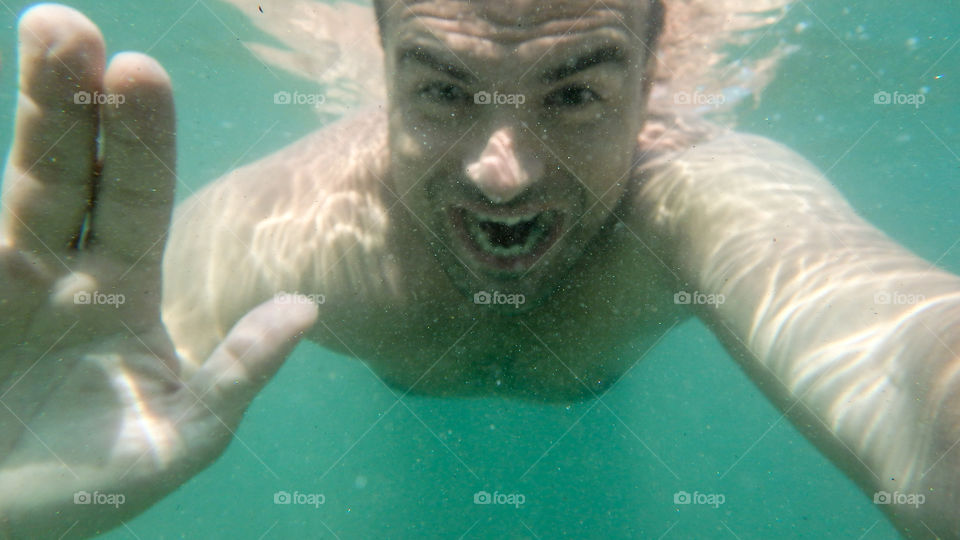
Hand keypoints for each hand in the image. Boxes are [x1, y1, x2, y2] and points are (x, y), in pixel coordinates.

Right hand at [0, 5, 315, 537]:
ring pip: (23, 180)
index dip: (141, 139)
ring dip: (34, 110)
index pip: (138, 198)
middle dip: (74, 102)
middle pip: (73, 170)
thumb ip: (238, 373)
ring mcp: (4, 276)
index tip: (142, 73)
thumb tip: (308, 308)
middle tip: (74, 30)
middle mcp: (64, 269)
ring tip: (48, 32)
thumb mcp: (179, 438)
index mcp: (123, 292)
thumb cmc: (86, 489)